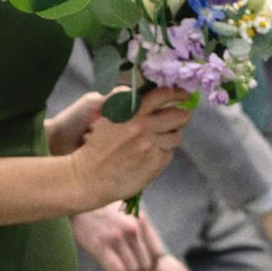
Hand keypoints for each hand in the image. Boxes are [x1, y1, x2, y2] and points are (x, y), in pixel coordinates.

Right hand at [61, 90, 194, 211]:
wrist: (87, 177)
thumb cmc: (96, 147)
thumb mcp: (109, 118)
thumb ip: (132, 107)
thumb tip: (158, 99)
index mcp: (130, 111)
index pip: (163, 94)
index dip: (177, 93)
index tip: (184, 95)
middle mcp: (143, 126)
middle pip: (180, 116)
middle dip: (181, 117)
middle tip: (178, 119)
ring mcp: (151, 145)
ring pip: (176, 137)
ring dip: (170, 138)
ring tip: (156, 142)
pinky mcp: (155, 163)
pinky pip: (168, 154)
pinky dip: (161, 155)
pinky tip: (148, 157)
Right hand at [69, 202, 159, 270]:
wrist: (76, 199)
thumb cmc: (97, 208)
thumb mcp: (123, 213)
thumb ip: (134, 230)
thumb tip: (140, 252)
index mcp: (141, 221)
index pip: (155, 253)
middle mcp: (134, 229)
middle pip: (146, 265)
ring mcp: (119, 237)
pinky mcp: (103, 245)